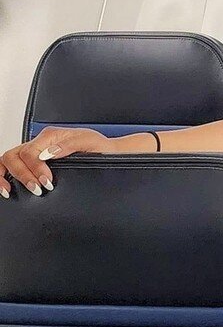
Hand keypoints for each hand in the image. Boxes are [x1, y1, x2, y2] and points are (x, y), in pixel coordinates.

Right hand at [0, 126, 115, 198]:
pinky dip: (4, 175)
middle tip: (36, 189)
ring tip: (10, 190)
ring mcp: (35, 152)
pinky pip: (11, 166)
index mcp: (50, 136)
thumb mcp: (88, 142)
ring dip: (6, 175)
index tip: (47, 181)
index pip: (31, 151)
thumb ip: (68, 146)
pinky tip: (7, 187)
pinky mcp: (34, 163)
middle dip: (22, 174)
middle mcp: (40, 143)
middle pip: (15, 155)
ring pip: (9, 159)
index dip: (35, 168)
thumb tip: (48, 153)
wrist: (108, 153)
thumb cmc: (98, 147)